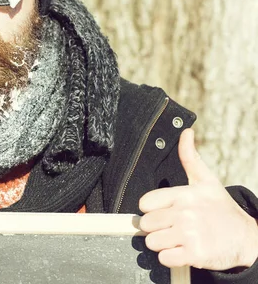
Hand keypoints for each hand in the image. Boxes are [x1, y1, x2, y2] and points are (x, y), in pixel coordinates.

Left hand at [139, 128, 257, 270]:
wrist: (246, 238)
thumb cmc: (222, 210)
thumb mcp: (207, 181)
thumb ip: (190, 158)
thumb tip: (186, 133)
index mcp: (184, 195)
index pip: (145, 203)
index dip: (151, 209)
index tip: (163, 211)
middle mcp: (185, 213)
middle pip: (146, 224)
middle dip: (156, 228)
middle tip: (171, 226)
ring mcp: (189, 234)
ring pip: (152, 242)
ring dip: (162, 243)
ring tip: (177, 238)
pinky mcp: (194, 254)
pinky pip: (164, 258)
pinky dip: (170, 257)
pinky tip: (182, 250)